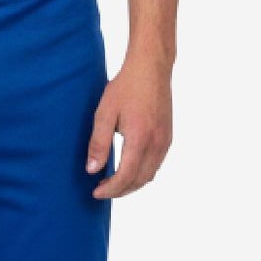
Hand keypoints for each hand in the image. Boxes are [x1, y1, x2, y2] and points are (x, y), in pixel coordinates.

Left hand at [86, 53, 173, 198]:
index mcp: (140, 139)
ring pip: (150, 175)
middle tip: (102, 189)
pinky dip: (142, 173)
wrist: (151, 68)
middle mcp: (157, 143)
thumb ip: (98, 143)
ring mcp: (165, 141)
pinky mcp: (168, 136)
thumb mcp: (105, 113)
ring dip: (132, 183)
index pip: (125, 177)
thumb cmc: (126, 87)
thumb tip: (92, 170)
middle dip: (120, 190)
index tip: (96, 192)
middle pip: (140, 181)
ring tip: (113, 181)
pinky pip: (156, 164)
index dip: (110, 189)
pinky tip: (128, 167)